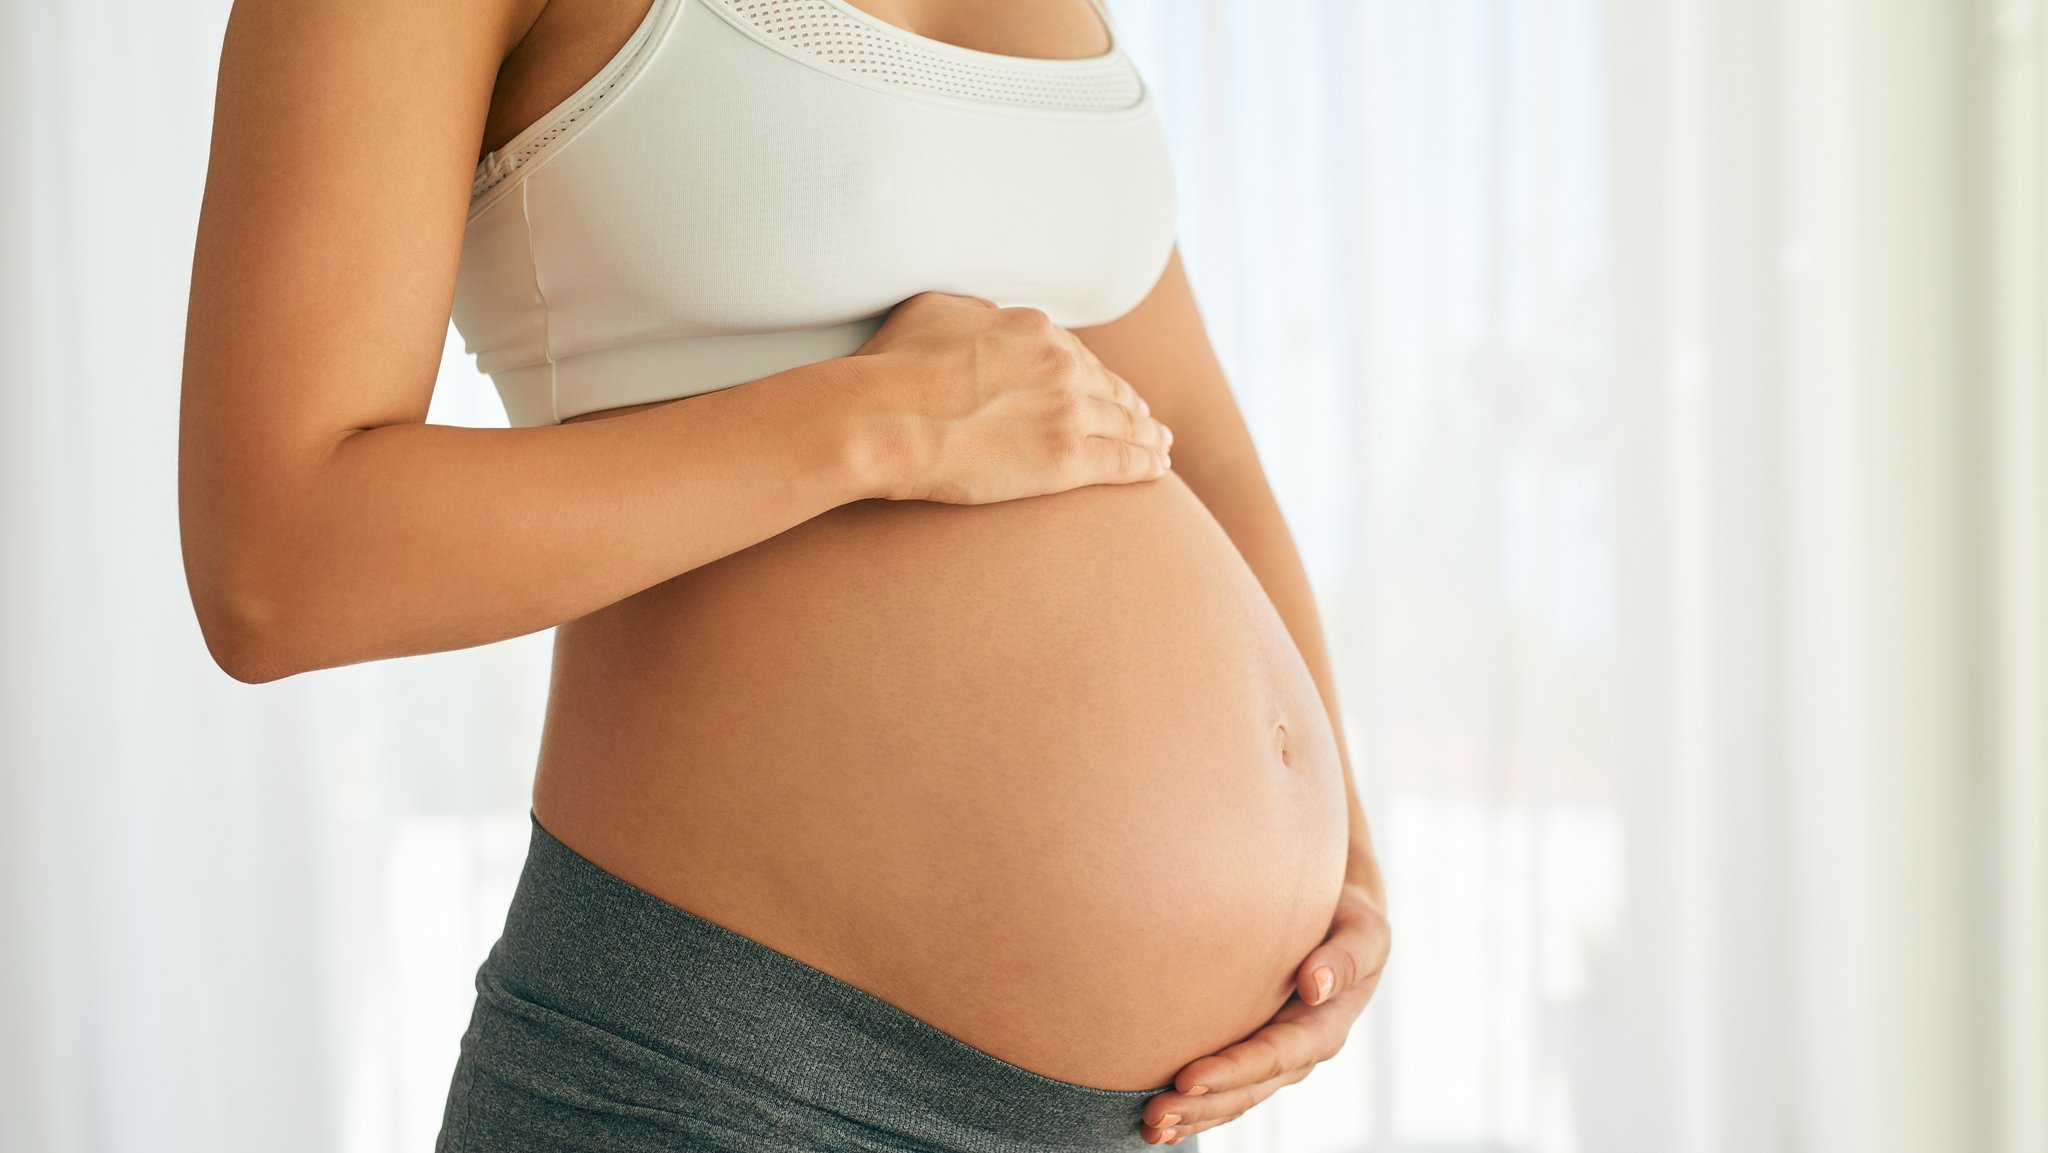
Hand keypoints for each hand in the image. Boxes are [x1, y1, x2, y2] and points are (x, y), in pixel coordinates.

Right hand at [848, 291, 1174, 503]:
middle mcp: (1061, 366)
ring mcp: (1068, 413)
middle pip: (1108, 388)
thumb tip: (987, 320)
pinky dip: (1144, 465)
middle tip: (1149, 419)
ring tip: (1162, 447)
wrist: (886, 418)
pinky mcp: (1065, 461)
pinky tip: (1158, 470)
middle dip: (1132, 404)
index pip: (1076, 354)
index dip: (1094, 373)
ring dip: (1148, 435)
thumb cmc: (893, 367)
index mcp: (1033, 330)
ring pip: (1124, 424)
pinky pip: (1120, 463)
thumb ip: (975, 313)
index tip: (1107, 386)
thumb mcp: (935, 311)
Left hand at [1140, 881, 1391, 1145]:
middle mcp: (1297, 1054)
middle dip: (1202, 1105)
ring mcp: (1273, 1058)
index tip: (1187, 1078)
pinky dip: (1194, 1107)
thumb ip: (1346, 958)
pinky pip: (1224, 1088)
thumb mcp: (1363, 934)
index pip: (1274, 1056)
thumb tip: (1315, 984)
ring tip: (1149, 1128)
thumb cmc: (1350, 921)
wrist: (1340, 919)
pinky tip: (1158, 1123)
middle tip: (1153, 1114)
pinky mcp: (1251, 1052)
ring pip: (1232, 1098)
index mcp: (1323, 1028)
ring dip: (1192, 1116)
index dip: (1232, 1071)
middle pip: (1247, 1089)